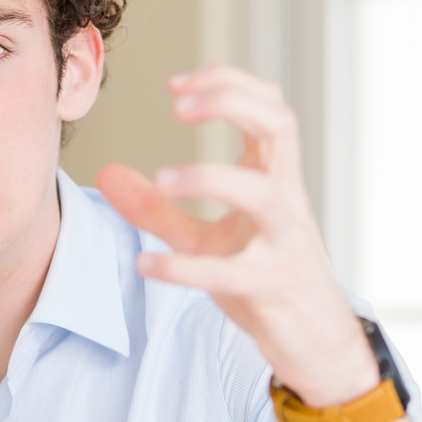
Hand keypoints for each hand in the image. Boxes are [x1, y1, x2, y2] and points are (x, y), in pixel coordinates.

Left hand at [96, 66, 376, 405]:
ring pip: (262, 193)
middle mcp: (285, 199)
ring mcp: (283, 241)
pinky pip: (230, 271)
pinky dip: (185, 267)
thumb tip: (106, 174)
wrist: (315, 338)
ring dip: (210, 176)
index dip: (227, 83)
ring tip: (163, 178)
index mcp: (274, 177)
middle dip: (233, 101)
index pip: (267, 106)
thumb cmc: (263, 276)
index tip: (176, 84)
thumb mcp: (206, 237)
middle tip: (180, 106)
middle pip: (280, 125)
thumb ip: (157, 207)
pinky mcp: (270, 285)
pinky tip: (146, 265)